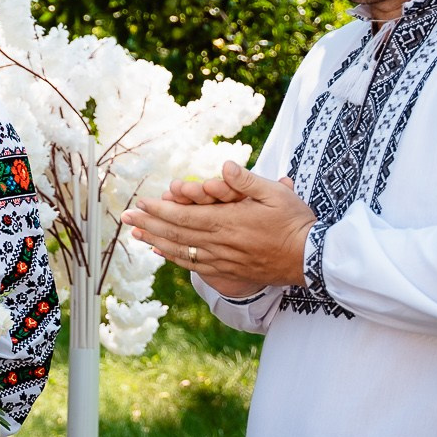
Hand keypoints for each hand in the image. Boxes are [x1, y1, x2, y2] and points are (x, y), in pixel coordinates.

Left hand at [123, 161, 315, 296]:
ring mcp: (221, 259)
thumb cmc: (294, 222)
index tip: (140, 204)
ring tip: (136, 235)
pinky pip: (193, 265)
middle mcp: (219, 242)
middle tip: (126, 218)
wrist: (310, 258)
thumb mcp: (276, 194)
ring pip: (180, 250)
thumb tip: (224, 166)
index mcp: (227, 221)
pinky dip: (174, 257)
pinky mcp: (227, 270)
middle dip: (148, 224)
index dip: (158, 210)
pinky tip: (162, 252)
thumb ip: (246, 181)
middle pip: (175, 233)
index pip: (183, 216)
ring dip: (155, 241)